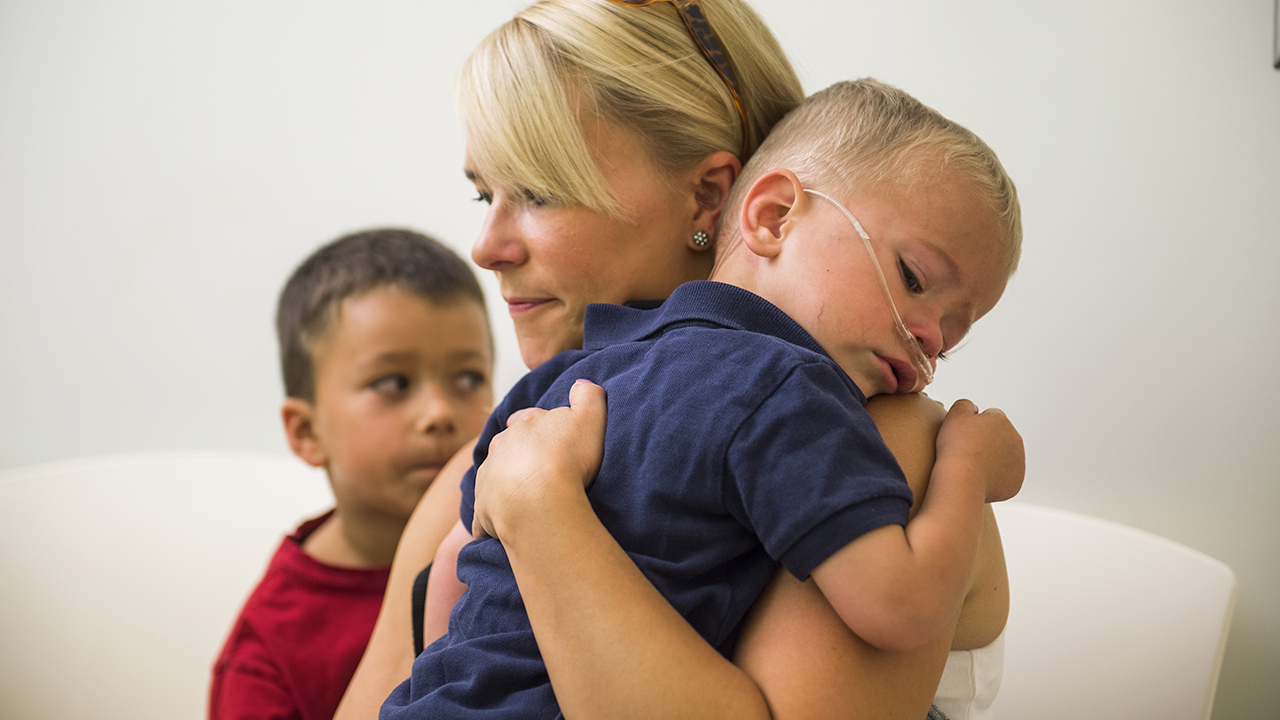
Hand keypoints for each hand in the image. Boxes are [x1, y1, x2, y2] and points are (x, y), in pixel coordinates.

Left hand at [472, 380, 607, 539]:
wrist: (539, 500)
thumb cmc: (567, 459)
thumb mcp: (590, 417)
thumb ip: (588, 396)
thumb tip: (582, 384)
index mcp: (524, 425)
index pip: (528, 418)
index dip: (539, 426)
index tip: (550, 437)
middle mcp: (501, 447)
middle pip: (506, 447)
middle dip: (518, 454)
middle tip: (538, 468)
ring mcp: (489, 478)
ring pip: (494, 477)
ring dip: (505, 485)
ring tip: (525, 498)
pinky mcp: (483, 509)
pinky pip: (485, 515)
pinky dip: (491, 521)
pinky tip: (503, 529)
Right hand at [935, 399, 1023, 502]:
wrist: (962, 479)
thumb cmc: (957, 447)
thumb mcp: (955, 414)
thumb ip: (965, 404)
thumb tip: (974, 409)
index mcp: (1002, 421)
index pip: (990, 417)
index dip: (974, 425)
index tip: (963, 435)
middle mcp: (1015, 440)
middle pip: (999, 437)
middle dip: (986, 442)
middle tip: (967, 450)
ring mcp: (1018, 463)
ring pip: (1003, 457)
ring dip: (991, 459)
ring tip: (972, 466)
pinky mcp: (1015, 483)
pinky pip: (1004, 477)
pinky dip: (993, 477)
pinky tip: (978, 478)